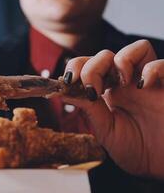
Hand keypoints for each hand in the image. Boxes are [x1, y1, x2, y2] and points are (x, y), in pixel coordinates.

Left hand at [62, 40, 163, 179]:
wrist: (159, 166)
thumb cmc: (133, 149)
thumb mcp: (104, 130)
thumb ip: (88, 109)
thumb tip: (62, 91)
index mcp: (106, 92)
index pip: (87, 65)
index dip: (75, 67)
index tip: (68, 83)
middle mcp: (125, 83)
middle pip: (105, 55)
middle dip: (92, 67)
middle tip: (91, 90)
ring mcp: (147, 82)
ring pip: (136, 48)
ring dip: (121, 60)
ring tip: (120, 83)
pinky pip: (162, 64)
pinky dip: (151, 69)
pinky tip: (143, 85)